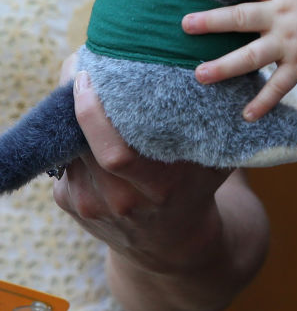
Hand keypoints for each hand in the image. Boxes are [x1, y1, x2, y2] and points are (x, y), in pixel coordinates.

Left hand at [53, 71, 267, 310]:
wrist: (172, 246)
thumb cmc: (197, 188)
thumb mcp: (213, 163)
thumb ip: (213, 126)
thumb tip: (218, 74)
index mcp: (158, 188)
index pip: (115, 154)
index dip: (94, 116)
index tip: (89, 77)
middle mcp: (120, 200)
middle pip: (82, 143)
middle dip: (74, 100)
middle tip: (80, 64)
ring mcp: (89, 204)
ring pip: (68, 147)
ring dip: (70, 114)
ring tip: (84, 82)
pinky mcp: (69, 202)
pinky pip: (64, 158)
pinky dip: (71, 135)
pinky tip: (86, 119)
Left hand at [184, 0, 296, 119]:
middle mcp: (283, 17)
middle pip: (241, 18)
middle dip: (211, 22)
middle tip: (184, 25)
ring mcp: (291, 43)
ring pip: (251, 56)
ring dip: (224, 66)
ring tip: (199, 75)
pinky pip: (279, 86)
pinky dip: (263, 102)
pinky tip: (246, 115)